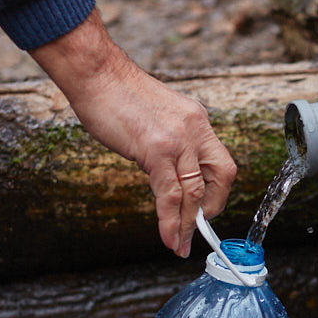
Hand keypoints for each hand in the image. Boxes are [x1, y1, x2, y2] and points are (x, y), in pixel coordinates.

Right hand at [30, 10, 236, 256]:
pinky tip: (168, 237)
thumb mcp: (158, 117)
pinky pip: (170, 194)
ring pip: (194, 192)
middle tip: (195, 230)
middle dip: (209, 210)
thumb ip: (170, 142)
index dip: (218, 192)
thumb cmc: (116, 94)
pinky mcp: (156, 150)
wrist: (95, 72)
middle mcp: (196, 129)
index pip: (222, 163)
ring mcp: (178, 139)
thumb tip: (170, 174)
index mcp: (198, 121)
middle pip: (219, 179)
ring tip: (179, 245)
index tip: (204, 210)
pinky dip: (171, 221)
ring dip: (187, 224)